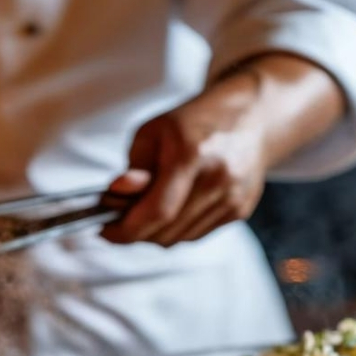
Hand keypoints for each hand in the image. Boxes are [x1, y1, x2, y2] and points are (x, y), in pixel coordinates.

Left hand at [101, 76, 267, 245]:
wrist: (249, 117)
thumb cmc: (193, 122)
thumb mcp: (153, 131)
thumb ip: (135, 166)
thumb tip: (117, 193)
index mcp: (191, 154)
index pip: (157, 211)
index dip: (126, 229)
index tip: (105, 231)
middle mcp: (217, 179)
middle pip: (167, 231)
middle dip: (135, 232)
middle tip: (118, 221)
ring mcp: (232, 198)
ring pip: (180, 239)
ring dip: (154, 234)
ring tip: (144, 212)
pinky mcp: (240, 210)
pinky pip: (196, 235)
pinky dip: (176, 231)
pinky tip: (170, 210)